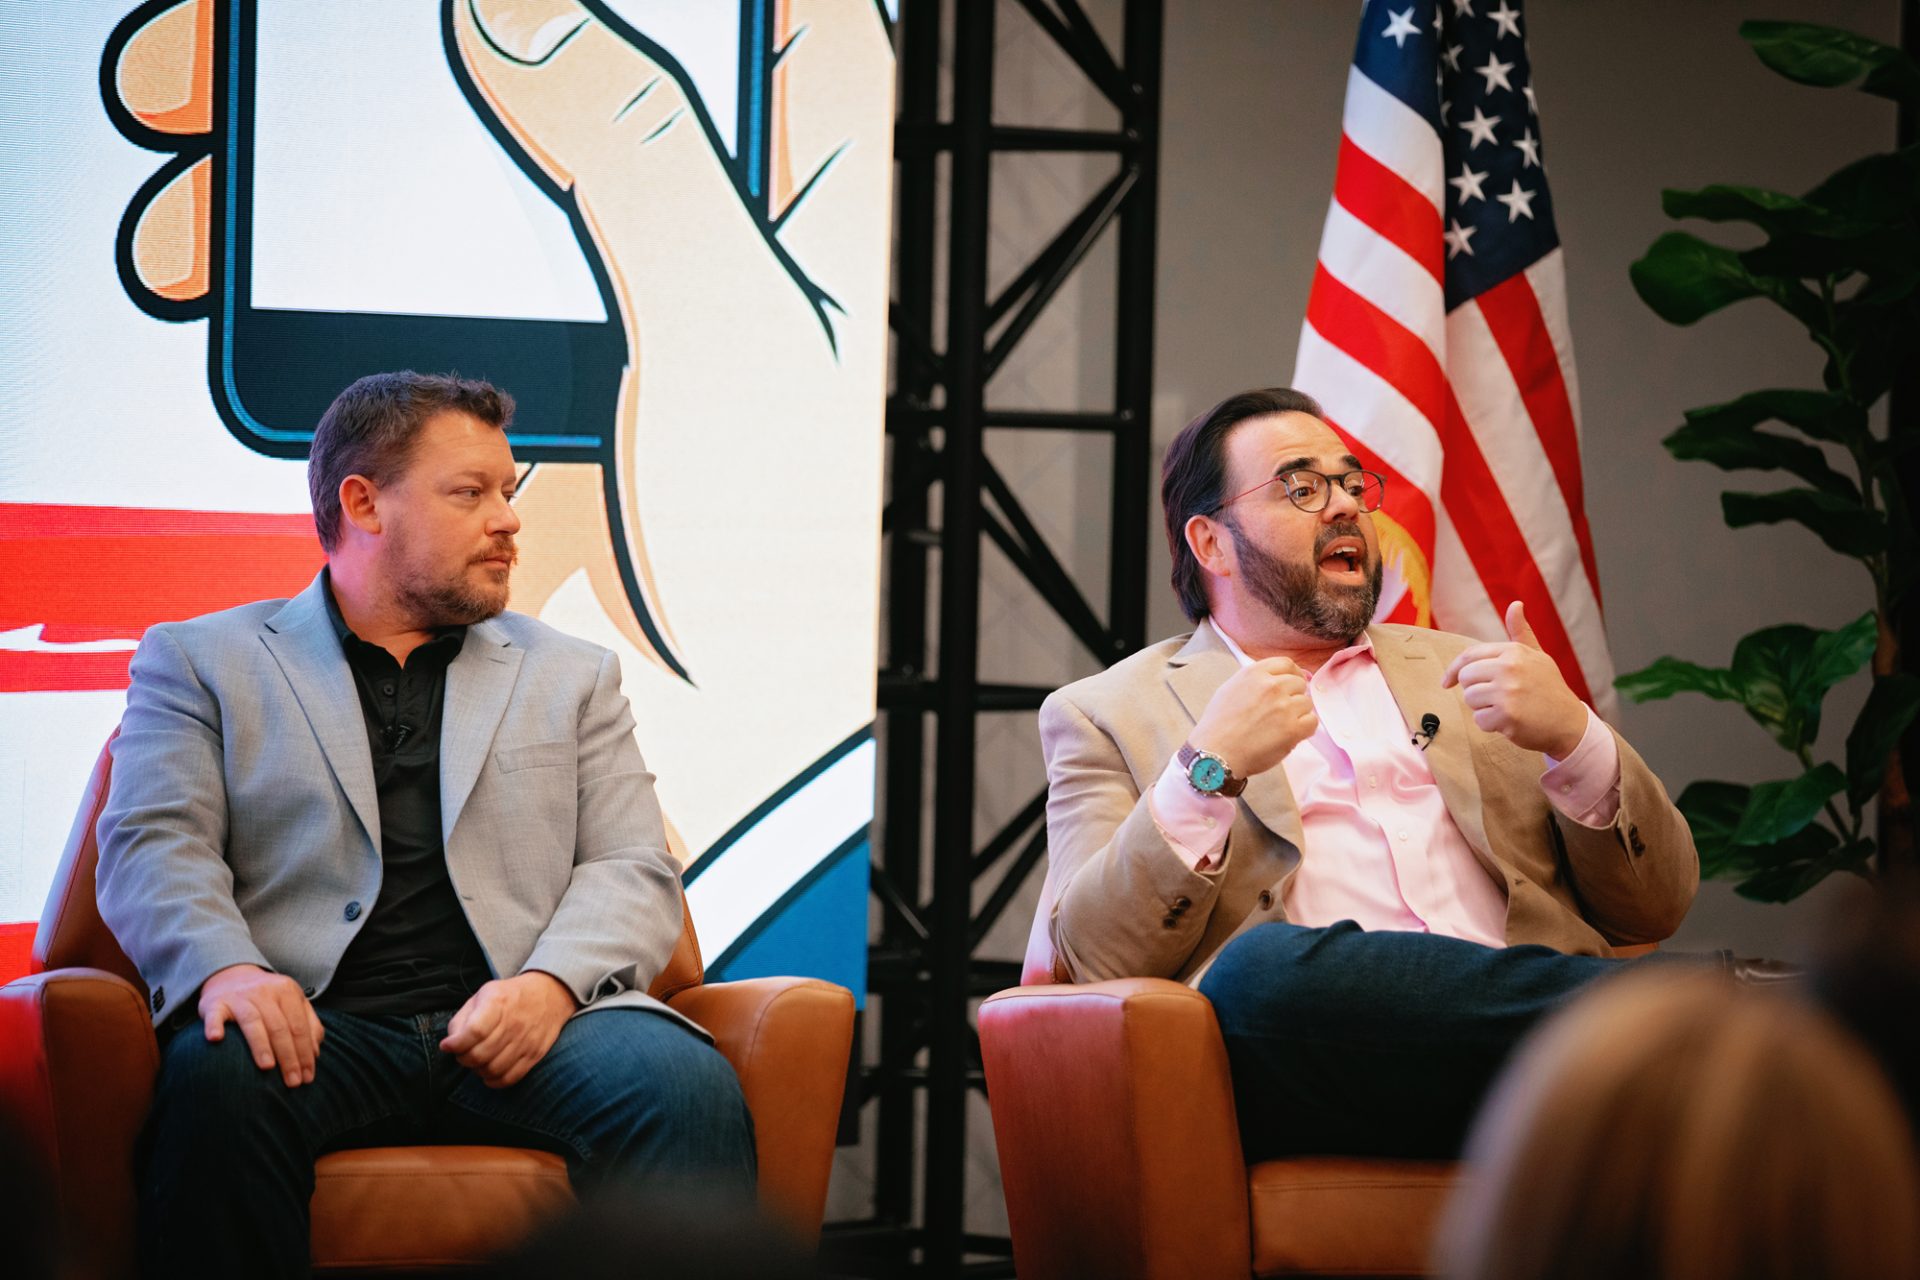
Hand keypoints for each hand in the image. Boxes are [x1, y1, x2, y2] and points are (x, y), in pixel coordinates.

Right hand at [198, 963, 323, 1087]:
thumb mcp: (292, 1002)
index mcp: (287, 991)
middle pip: (280, 1027)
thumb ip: (308, 1024)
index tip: (307, 1077)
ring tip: (267, 1067)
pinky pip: (214, 1015)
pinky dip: (214, 1026)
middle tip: (293, 1082)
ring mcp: (239, 997)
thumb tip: (315, 1053)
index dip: (305, 1053)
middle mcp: (264, 992)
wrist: (231, 976)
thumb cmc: (267, 997)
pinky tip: (216, 1039)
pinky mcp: (215, 1003)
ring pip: (253, 1022)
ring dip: (260, 1045)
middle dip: (289, 1057)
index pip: (299, 1027)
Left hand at [439, 971, 578, 1089]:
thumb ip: (462, 1019)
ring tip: (477, 1060)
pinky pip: (510, 1078)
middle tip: (463, 1053)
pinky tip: (489, 1071)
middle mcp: (514, 1022)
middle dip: (463, 1058)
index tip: (448, 1046)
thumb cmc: (509, 996)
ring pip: (492, 1069)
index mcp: (498, 1002)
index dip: (456, 1044)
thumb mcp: (482, 995)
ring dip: (478, 1070)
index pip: (474, 1032)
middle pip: (480, 1054)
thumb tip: (449, 1046)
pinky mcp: (535, 1054)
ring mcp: (526, 1040)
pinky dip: (494, 1080)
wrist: (550, 994)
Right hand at [1188, 657, 1318, 778]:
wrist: (1216, 753)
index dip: (1292, 674)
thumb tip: (1276, 679)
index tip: (1291, 684)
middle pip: (1299, 683)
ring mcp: (1284, 707)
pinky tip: (1290, 734)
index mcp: (1254, 673)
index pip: (1286, 663)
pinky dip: (1304, 728)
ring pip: (1307, 703)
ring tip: (1280, 726)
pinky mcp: (1293, 729)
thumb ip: (1254, 680)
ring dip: (1298, 713)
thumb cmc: (1218, 725)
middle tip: (1282, 711)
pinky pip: (1312, 722)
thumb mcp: (1230, 689)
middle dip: (1293, 696)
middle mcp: (1271, 686)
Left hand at [1440, 601, 1589, 758]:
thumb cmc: (1549, 688)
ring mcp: (1508, 692)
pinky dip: (1491, 725)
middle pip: (1466, 677)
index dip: (1454, 670)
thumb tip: (1515, 604)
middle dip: (1475, 690)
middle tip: (1497, 696)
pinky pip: (1479, 720)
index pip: (1469, 656)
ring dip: (1483, 708)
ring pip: (1470, 699)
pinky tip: (1510, 721)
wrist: (1569, 722)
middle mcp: (1510, 668)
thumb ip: (1521, 632)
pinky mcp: (1507, 716)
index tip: (1446, 682)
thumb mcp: (1537, 656)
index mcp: (1514, 651)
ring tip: (1507, 707)